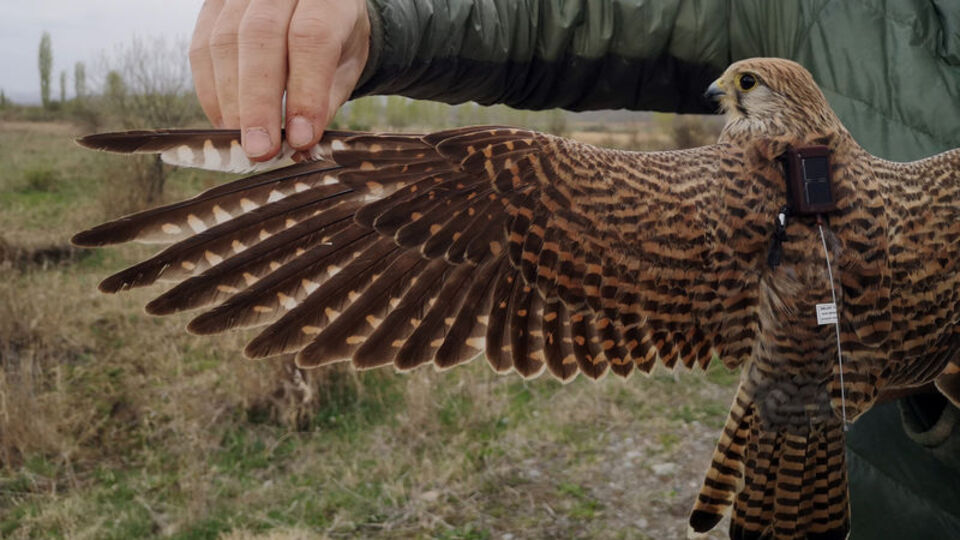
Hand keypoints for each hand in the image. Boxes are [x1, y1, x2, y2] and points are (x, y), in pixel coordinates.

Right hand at [189, 0, 369, 159]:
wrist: (316, 7)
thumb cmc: (336, 40)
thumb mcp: (347, 66)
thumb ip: (325, 101)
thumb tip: (299, 144)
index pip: (311, 37)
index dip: (305, 91)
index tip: (300, 138)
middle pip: (260, 37)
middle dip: (257, 102)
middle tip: (260, 149)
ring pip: (224, 42)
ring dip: (231, 101)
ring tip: (244, 142)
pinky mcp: (211, 5)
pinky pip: (201, 48)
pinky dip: (211, 92)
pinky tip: (227, 122)